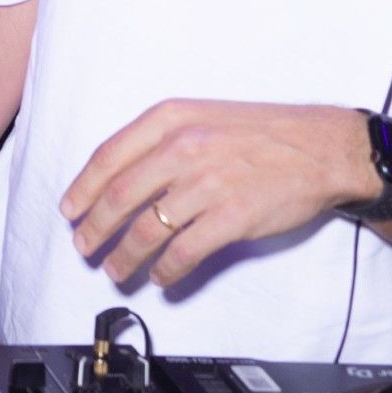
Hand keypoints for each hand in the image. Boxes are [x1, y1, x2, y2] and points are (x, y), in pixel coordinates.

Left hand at [61, 98, 370, 290]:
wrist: (321, 147)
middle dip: (94, 228)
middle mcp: (183, 148)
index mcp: (171, 119)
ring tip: (115, 269)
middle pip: (119, 197)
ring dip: (123, 256)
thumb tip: (118, 176)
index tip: (70, 211)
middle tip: (84, 247)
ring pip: (146, 230)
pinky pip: (183, 252)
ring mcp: (208, 184)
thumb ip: (160, 139)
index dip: (82, 189)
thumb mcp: (202, 115)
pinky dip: (165, 270)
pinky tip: (160, 276)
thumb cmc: (262, 132)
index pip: (108, 157)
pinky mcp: (232, 217)